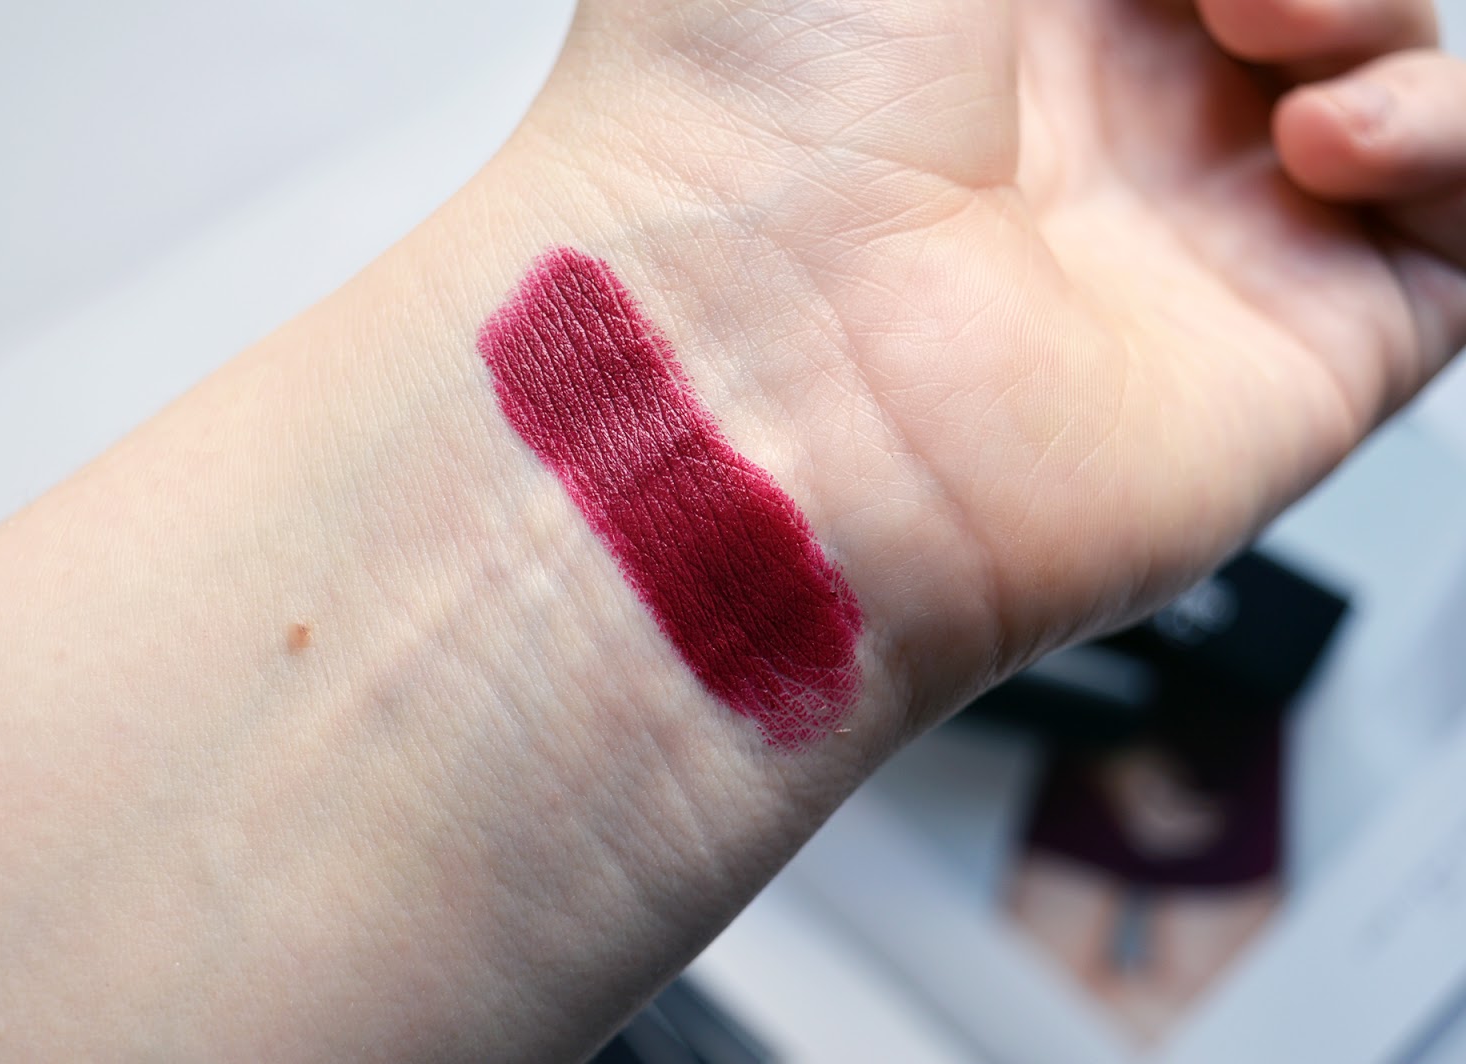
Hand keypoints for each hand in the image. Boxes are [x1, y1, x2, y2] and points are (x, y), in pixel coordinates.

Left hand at [523, 0, 1465, 712]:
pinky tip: (1330, 135)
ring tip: (1265, 19)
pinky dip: (1448, 141)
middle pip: (1293, 2)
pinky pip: (1457, 228)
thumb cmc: (729, 121)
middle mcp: (1098, 126)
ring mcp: (1199, 236)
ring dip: (1379, 7)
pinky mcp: (1297, 350)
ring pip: (1391, 83)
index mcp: (988, 15)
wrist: (736, 377)